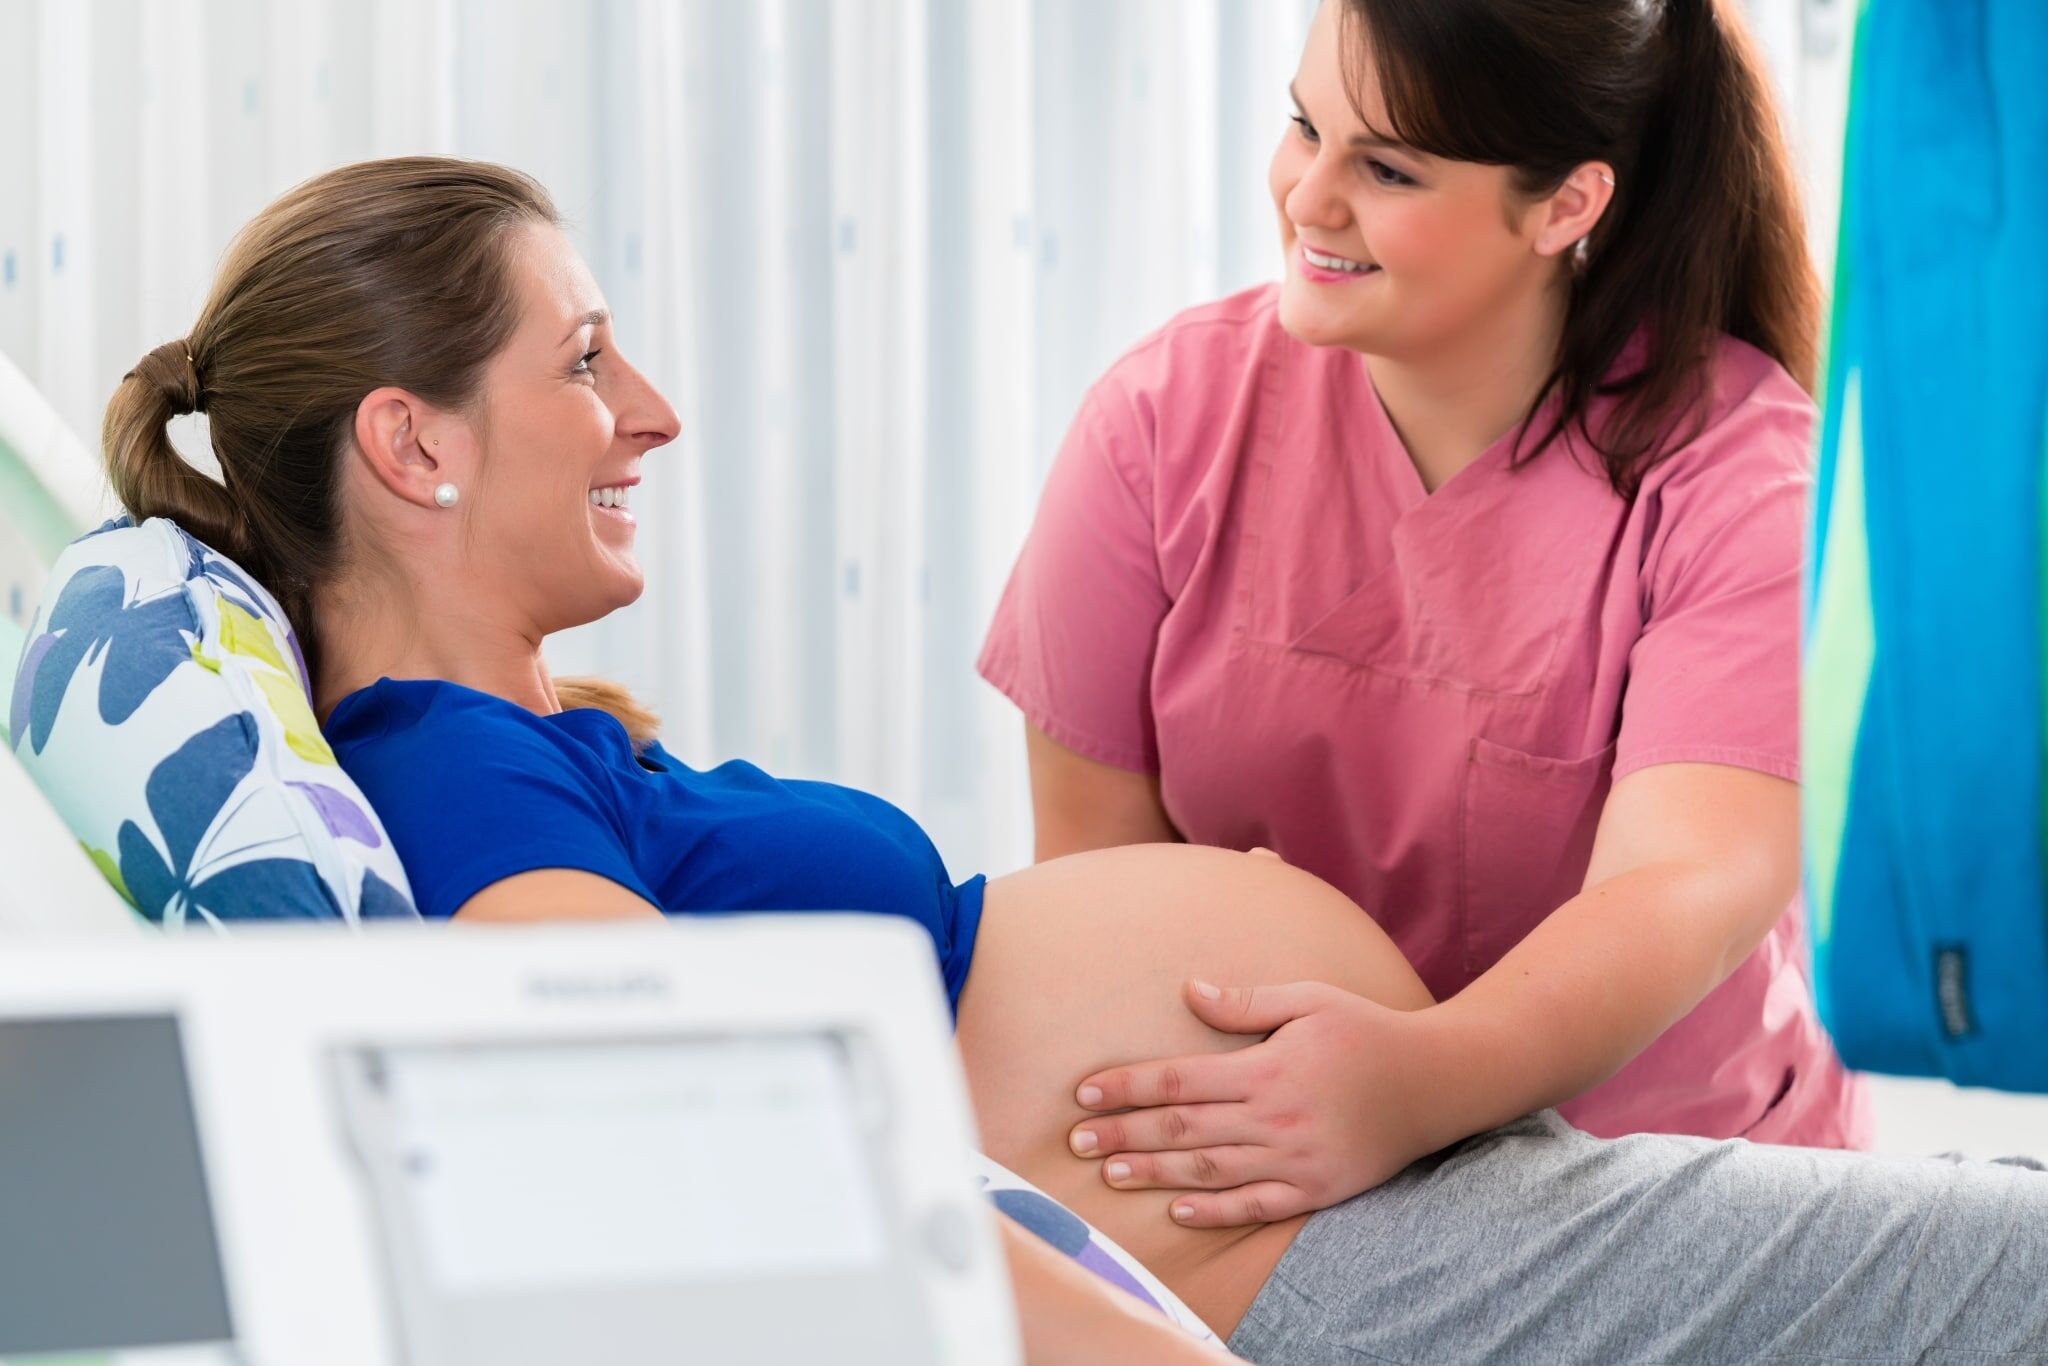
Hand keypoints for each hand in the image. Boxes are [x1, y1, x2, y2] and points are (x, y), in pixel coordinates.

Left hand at [1068, 980, 1451, 1226]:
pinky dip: (1215, 1213)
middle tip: (1075, 1142)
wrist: (1434, 1081)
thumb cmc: (1365, 1030)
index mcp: (1266, 1069)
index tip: (1084, 1094)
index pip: (1177, 1081)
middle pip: (1182, 1129)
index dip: (1126, 1087)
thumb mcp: (1307, 999)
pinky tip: (1178, 1211)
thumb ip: (1245, 1001)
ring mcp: (1294, 1159)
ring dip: (1155, 1173)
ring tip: (1110, 1175)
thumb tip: (1187, 990)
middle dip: (1123, 1135)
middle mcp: (1274, 1118)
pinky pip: (1256, 1207)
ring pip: (1209, 1171)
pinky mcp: (1316, 1189)